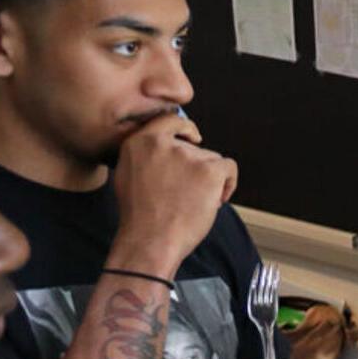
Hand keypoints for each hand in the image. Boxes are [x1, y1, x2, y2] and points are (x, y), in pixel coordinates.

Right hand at [110, 113, 237, 270]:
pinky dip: (229, 183)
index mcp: (139, 142)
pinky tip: (217, 199)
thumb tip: (166, 150)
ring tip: (193, 202)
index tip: (194, 136)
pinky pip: (229, 168)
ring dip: (209, 180)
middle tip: (186, 194)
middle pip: (194, 148)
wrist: (150, 238)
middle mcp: (163, 143)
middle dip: (195, 169)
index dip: (185, 127)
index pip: (169, 120)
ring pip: (211, 160)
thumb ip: (145, 157)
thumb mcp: (128, 174)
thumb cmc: (140, 215)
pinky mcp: (209, 170)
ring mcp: (187, 155)